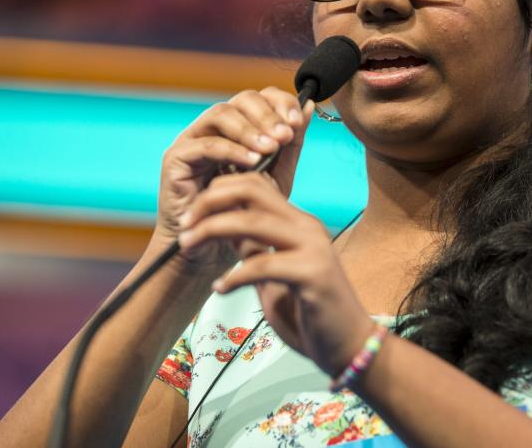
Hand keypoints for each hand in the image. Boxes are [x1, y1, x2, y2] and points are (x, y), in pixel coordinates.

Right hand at [154, 87, 313, 270]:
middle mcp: (214, 128)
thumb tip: (309, 106)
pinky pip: (204, 145)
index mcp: (239, 127)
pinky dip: (232, 150)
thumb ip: (291, 143)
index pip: (260, 98)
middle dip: (268, 114)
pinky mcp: (176, 159)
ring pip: (221, 114)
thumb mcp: (277, 175)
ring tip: (271, 147)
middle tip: (286, 134)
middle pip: (242, 99)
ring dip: (251, 129)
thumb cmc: (245, 212)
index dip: (280, 103)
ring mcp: (193, 140)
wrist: (214, 252)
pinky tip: (253, 162)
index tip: (298, 122)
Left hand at [177, 172, 376, 377]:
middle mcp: (307, 227)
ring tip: (189, 246)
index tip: (192, 214)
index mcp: (298, 223)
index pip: (256, 184)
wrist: (348, 346)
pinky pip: (263, 266)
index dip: (219, 191)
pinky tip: (220, 289)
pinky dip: (234, 276)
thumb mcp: (273, 275)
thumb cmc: (309, 313)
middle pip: (251, 192)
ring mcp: (313, 249)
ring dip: (212, 231)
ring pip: (253, 223)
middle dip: (210, 203)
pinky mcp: (313, 275)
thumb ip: (255, 249)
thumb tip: (226, 230)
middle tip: (184, 225)